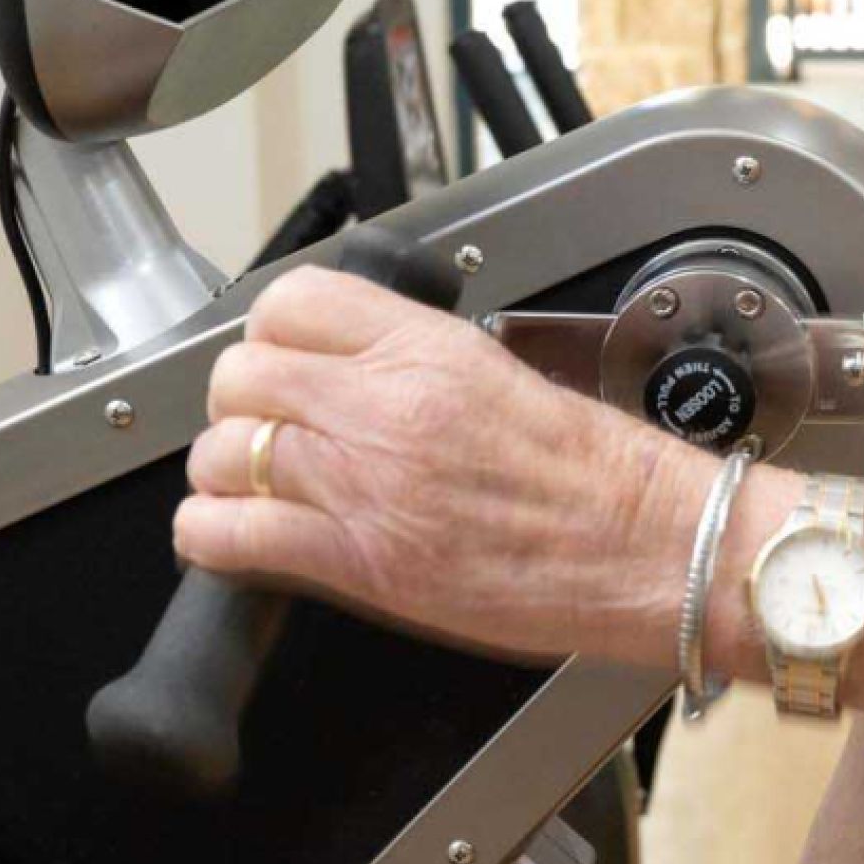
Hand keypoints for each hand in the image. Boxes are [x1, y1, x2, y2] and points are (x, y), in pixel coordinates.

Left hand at [176, 265, 702, 665]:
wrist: (650, 546)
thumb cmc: (599, 478)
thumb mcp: (501, 375)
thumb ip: (416, 363)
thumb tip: (352, 366)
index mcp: (426, 350)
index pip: (290, 302)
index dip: (269, 336)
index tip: (281, 361)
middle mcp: (385, 406)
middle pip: (240, 377)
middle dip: (240, 406)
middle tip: (264, 429)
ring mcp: (365, 483)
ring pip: (223, 454)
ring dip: (226, 474)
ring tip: (255, 489)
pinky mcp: (359, 560)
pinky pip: (229, 535)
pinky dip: (213, 539)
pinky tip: (236, 540)